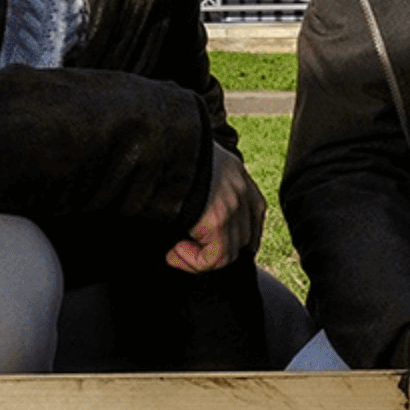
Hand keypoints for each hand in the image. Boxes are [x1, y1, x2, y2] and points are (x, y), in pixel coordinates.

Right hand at [164, 144, 262, 273]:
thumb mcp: (195, 165)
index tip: (214, 248)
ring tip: (175, 253)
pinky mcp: (218, 219)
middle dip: (218, 253)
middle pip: (244, 238)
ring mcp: (233, 204)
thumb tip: (198, 215)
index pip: (253, 214)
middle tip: (186, 253)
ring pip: (228, 252)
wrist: (155, 147)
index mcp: (238, 174)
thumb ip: (206, 185)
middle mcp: (241, 188)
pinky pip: (214, 258)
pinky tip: (174, 253)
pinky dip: (193, 262)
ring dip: (199, 259)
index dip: (236, 237)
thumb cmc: (166, 156)